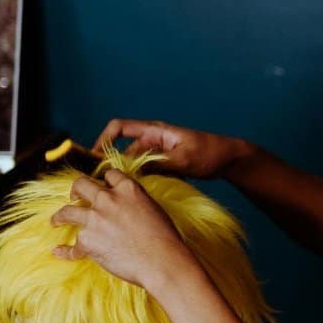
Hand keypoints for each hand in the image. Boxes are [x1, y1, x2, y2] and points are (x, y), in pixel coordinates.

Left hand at [50, 169, 194, 291]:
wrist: (161, 261)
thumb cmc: (164, 238)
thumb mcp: (153, 208)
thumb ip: (136, 201)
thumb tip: (129, 206)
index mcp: (127, 188)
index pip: (109, 174)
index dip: (105, 180)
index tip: (102, 185)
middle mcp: (108, 200)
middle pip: (81, 185)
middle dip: (75, 190)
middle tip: (74, 196)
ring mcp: (94, 220)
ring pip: (66, 212)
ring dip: (60, 216)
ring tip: (57, 220)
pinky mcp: (87, 242)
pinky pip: (71, 247)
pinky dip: (65, 252)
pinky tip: (59, 252)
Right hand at [93, 118, 248, 179]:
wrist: (229, 159)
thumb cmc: (209, 153)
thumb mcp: (183, 159)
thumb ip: (158, 164)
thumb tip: (131, 171)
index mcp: (155, 131)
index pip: (120, 128)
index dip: (103, 139)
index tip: (93, 157)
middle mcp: (153, 140)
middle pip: (124, 151)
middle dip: (114, 166)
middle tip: (105, 186)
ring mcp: (158, 153)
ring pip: (134, 165)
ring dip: (128, 177)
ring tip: (121, 193)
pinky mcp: (164, 165)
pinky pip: (145, 172)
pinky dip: (141, 181)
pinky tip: (139, 195)